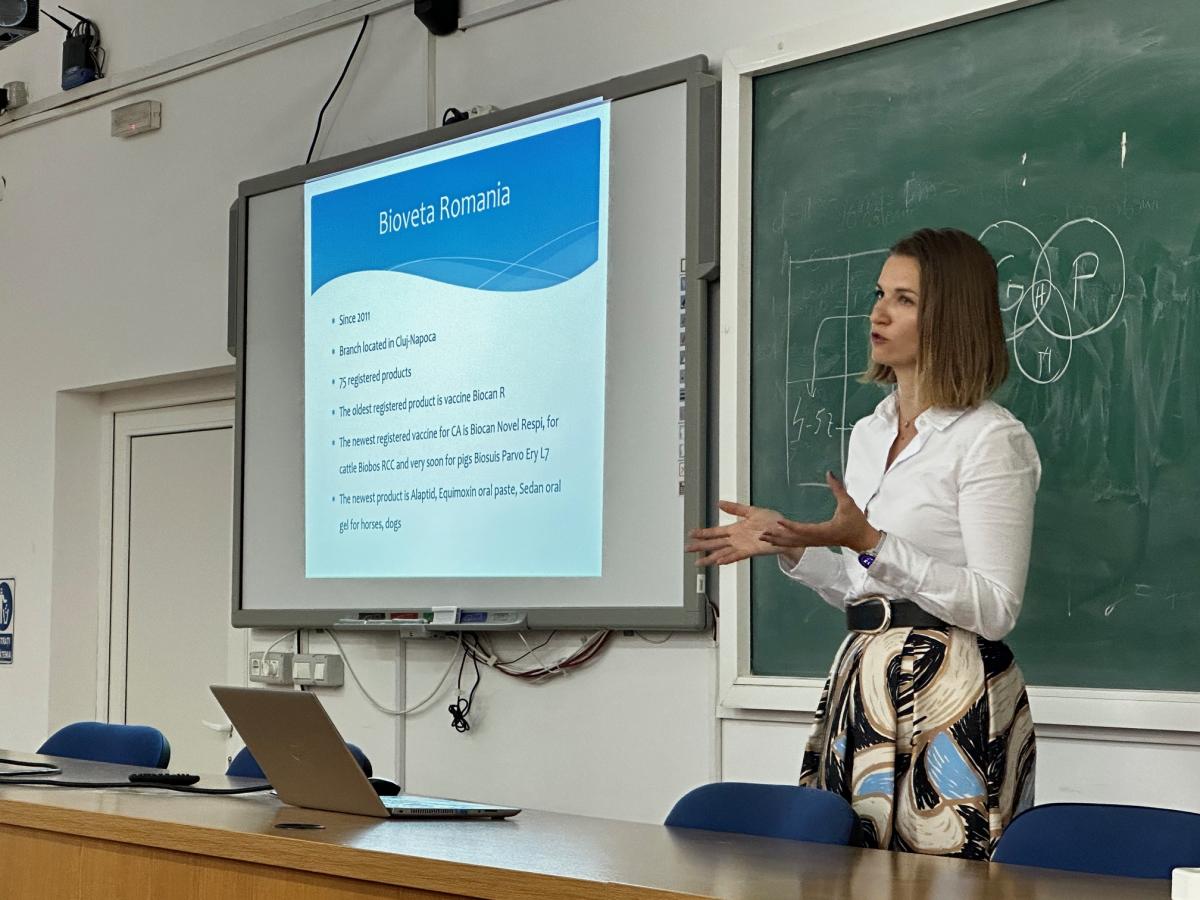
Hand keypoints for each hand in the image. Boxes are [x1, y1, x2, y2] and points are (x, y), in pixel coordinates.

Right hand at [686, 501, 785, 565]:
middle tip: (688, 549)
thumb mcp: (751, 511)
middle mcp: (736, 539)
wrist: (785, 530)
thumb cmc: (771, 521)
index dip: (703, 533)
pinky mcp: (751, 551)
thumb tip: (719, 503)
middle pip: (714, 544)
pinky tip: (718, 561)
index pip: (715, 532)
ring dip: (710, 557)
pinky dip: (727, 559)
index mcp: (735, 529)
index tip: (691, 534)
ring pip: (722, 553)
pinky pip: (736, 556)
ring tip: (698, 562)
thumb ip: (735, 508)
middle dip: (700, 547)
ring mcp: (742, 546)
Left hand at [761, 472, 879, 553]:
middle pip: (794, 539)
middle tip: (762, 533)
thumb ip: (838, 488)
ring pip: (793, 543)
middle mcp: (817, 538)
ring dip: (778, 540)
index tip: (778, 521)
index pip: (804, 529)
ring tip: (763, 537)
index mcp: (823, 531)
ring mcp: (815, 542)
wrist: (862, 539)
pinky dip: (784, 541)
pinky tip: (775, 539)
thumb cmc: (856, 522)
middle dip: (778, 536)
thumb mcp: (848, 503)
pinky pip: (797, 543)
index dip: (790, 526)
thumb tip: (829, 473)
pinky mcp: (814, 542)